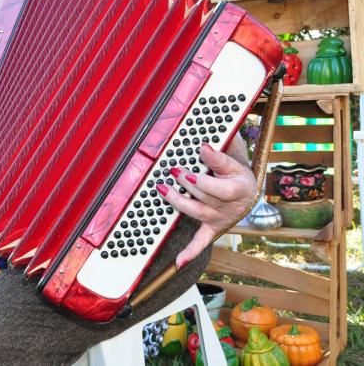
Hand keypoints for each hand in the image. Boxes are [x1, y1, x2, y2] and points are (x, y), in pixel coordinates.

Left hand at [159, 143, 255, 268]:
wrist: (246, 188)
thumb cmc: (236, 172)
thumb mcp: (234, 160)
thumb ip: (219, 156)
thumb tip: (204, 147)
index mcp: (240, 189)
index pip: (222, 188)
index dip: (206, 180)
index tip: (192, 166)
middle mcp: (231, 207)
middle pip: (206, 197)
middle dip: (188, 183)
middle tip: (173, 169)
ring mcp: (220, 219)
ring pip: (197, 212)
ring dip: (178, 201)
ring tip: (162, 188)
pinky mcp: (212, 228)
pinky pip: (201, 241)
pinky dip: (190, 252)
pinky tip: (179, 262)